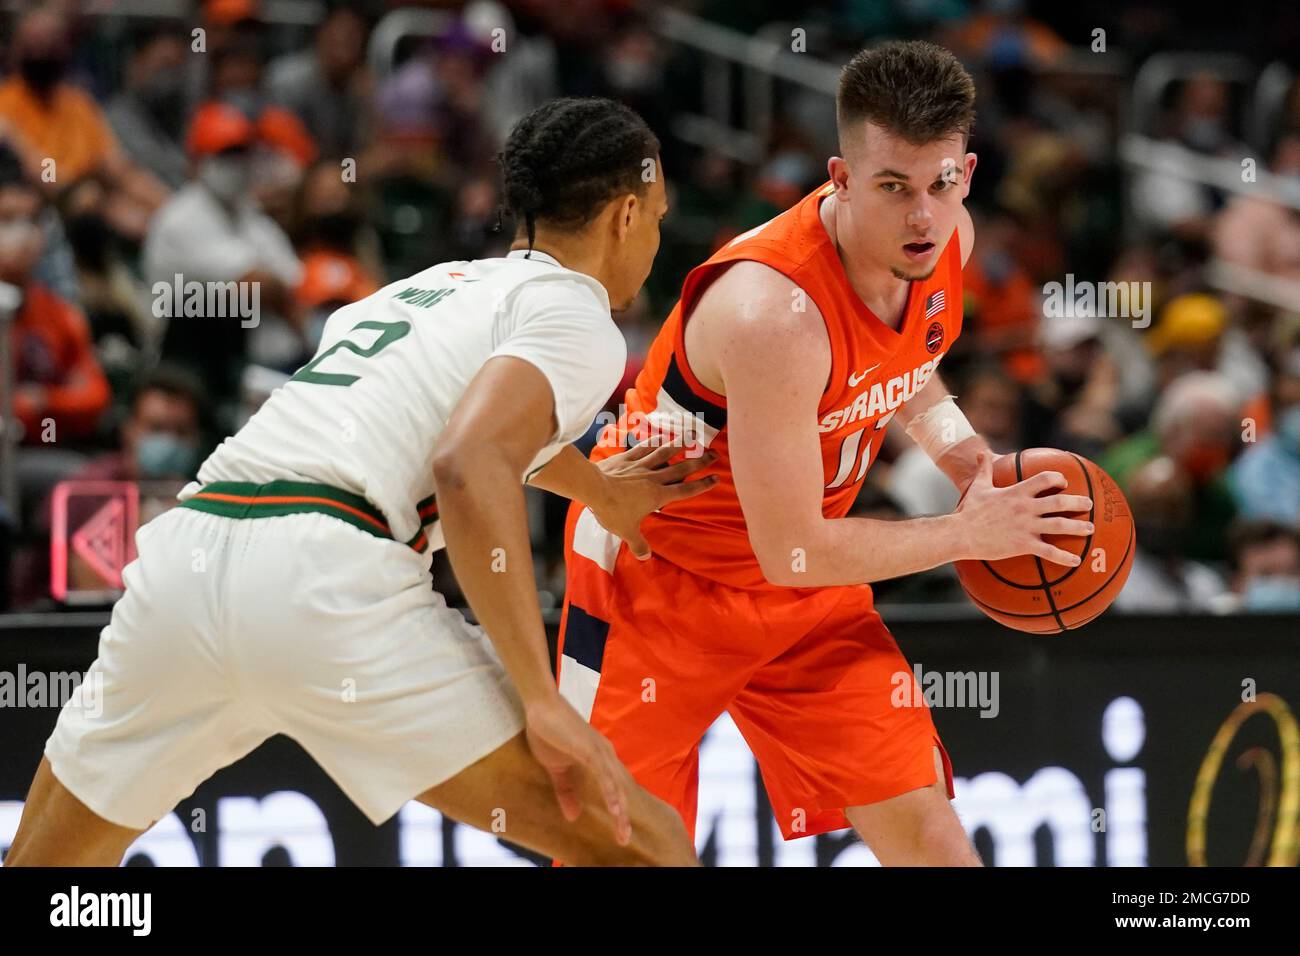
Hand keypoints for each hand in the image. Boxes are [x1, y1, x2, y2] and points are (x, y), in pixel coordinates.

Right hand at [523, 694, 632, 843]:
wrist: (540, 706)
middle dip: (622, 816)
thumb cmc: (549, 731)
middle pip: (619, 790)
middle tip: (624, 838)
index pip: (612, 790)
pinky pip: (604, 773)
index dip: (618, 812)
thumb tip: (572, 816)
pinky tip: (614, 807)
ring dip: (620, 808)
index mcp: (599, 759)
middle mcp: (605, 755)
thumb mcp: (556, 768)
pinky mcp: (590, 747)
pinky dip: (610, 791)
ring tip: (622, 830)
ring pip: (614, 784)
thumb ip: (565, 790)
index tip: (620, 834)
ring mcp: (599, 750)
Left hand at [592, 437, 718, 558]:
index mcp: (657, 496)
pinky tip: (661, 437)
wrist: (593, 488)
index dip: (702, 485)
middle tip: (715, 454)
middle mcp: (653, 478)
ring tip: (693, 436)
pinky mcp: (627, 458)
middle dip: (700, 461)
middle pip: (681, 468)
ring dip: (680, 444)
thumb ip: (638, 544)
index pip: (685, 490)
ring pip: (664, 453)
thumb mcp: (626, 531)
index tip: (717, 478)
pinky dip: (653, 441)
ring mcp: (640, 465)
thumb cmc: (612, 510)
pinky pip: (643, 447)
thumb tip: (645, 557)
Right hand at [954, 452, 1093, 565]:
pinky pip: (1049, 551)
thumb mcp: (978, 487)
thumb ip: (984, 469)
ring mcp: (1026, 526)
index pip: (1044, 479)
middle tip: (1089, 504)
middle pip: (1059, 502)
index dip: (1057, 479)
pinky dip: (1064, 557)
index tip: (1064, 482)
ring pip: (1060, 525)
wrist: (961, 533)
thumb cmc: (968, 511)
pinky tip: (1076, 561)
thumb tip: (982, 452)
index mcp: (1017, 492)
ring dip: (1078, 527)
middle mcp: (1026, 508)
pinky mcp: (1024, 544)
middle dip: (1077, 502)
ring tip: (1091, 529)